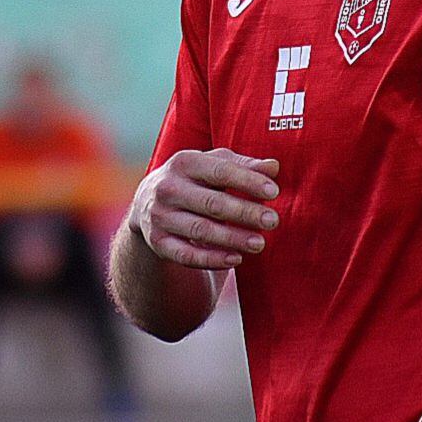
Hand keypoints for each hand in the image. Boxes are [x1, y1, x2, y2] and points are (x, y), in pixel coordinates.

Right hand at [128, 148, 279, 269]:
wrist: (147, 202)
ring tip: (259, 243)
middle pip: (211, 203)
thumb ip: (244, 166)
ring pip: (200, 231)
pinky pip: (186, 255)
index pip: (220, 170)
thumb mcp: (214, 165)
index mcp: (184, 162)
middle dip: (245, 213)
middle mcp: (168, 188)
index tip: (274, 191)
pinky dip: (212, 259)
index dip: (248, 181)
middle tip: (272, 221)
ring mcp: (160, 216)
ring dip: (232, 239)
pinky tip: (236, 259)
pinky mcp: (158, 242)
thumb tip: (273, 167)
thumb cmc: (194, 179)